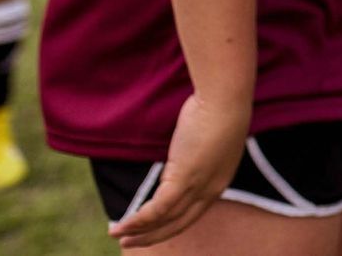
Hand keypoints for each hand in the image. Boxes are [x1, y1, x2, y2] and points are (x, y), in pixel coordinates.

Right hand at [109, 92, 249, 247]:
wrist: (224, 99)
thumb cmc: (217, 112)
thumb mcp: (208, 142)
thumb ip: (194, 158)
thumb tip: (176, 164)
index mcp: (219, 182)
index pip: (193, 213)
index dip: (170, 224)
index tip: (151, 229)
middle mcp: (211, 190)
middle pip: (179, 223)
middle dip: (152, 236)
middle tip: (129, 243)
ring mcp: (199, 186)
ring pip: (165, 220)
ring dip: (138, 231)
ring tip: (117, 235)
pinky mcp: (185, 178)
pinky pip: (157, 209)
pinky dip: (137, 221)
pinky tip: (122, 226)